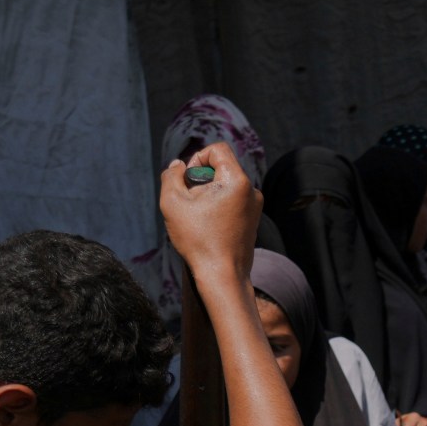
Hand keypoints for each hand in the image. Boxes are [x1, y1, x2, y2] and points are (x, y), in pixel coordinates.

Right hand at [158, 141, 260, 285]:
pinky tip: (209, 227)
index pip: (218, 149)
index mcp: (237, 180)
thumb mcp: (173, 202)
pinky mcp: (253, 220)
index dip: (198, 158)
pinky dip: (218, 207)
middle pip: (222, 168)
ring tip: (199, 217)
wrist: (223, 276)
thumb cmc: (198, 240)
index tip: (189, 181)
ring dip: (209, 195)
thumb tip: (178, 165)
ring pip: (226, 186)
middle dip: (202, 180)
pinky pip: (233, 202)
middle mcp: (252, 190)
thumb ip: (171, 176)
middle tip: (191, 203)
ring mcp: (255, 206)